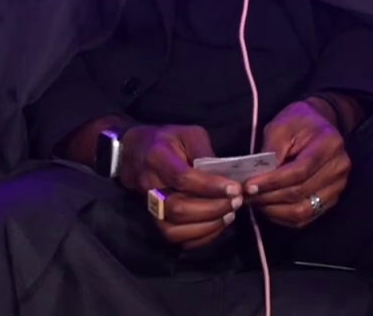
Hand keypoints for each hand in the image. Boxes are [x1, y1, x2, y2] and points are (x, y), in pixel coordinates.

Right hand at [120, 125, 241, 249]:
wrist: (136, 153)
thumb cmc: (168, 141)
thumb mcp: (188, 134)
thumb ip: (205, 152)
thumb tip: (226, 174)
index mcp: (158, 159)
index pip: (183, 178)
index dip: (210, 186)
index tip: (234, 188)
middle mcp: (150, 187)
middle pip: (179, 209)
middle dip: (213, 208)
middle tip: (237, 201)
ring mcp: (151, 207)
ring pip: (175, 229)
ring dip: (208, 226)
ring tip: (230, 214)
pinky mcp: (156, 221)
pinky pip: (177, 239)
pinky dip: (201, 237)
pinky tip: (218, 224)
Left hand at [246, 99, 349, 228]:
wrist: (319, 124)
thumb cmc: (298, 122)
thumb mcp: (281, 126)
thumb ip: (271, 150)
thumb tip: (256, 178)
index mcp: (329, 144)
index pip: (299, 171)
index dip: (272, 182)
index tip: (249, 186)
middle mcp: (339, 167)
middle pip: (300, 192)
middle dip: (269, 197)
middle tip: (246, 196)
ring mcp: (338, 186)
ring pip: (304, 210)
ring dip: (275, 210)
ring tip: (256, 202)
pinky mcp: (332, 199)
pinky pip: (306, 216)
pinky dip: (284, 216)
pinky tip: (269, 207)